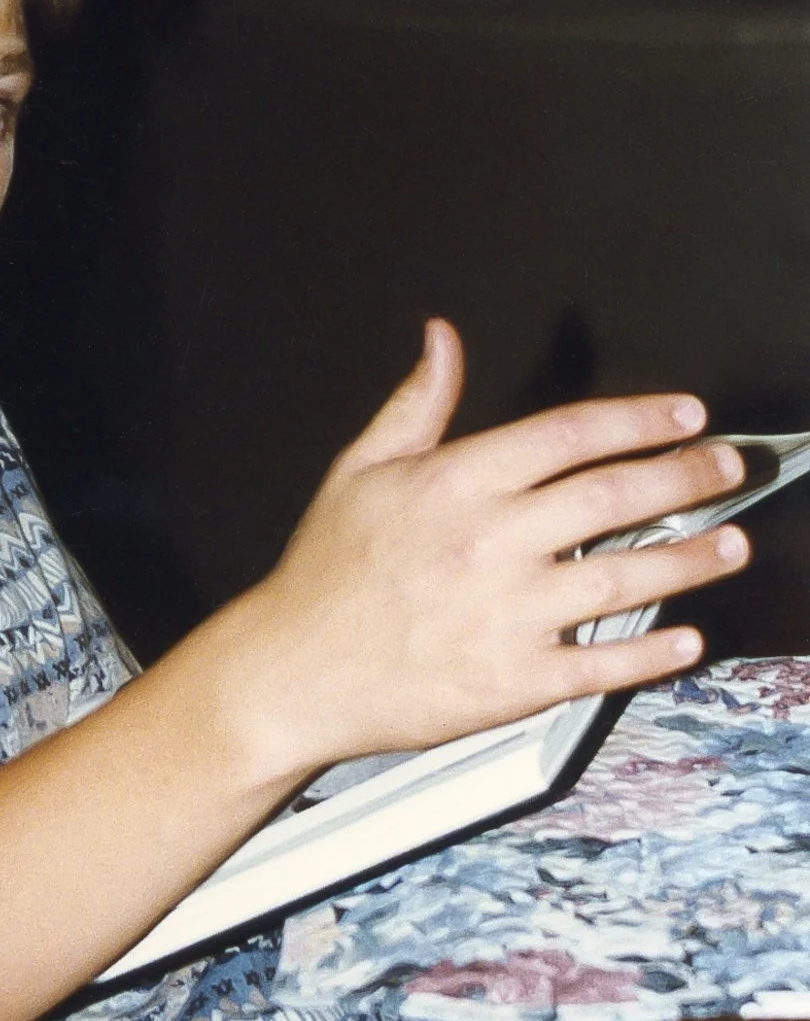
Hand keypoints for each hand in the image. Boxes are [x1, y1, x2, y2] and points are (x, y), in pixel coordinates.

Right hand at [238, 319, 747, 787]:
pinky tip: (685, 636)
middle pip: (615, 494)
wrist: (291, 671)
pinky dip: (653, 651)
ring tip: (729, 544)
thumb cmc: (323, 575)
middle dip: (688, 475)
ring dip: (692, 558)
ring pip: (626, 575)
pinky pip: (603, 663)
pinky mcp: (514, 680)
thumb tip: (441, 340)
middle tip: (727, 466)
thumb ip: (416, 402)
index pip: (570, 433)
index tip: (682, 415)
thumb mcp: (359, 469)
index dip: (639, 418)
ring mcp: (507, 613)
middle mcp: (489, 542)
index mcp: (455, 483)